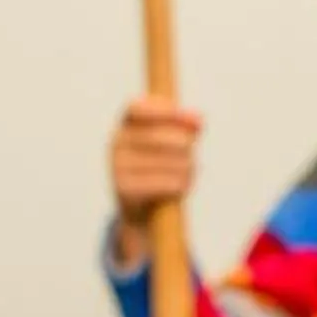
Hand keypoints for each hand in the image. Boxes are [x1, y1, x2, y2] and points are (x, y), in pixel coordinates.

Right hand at [109, 95, 201, 267]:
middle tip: (193, 149)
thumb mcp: (172, 144)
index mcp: (126, 124)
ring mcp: (117, 166)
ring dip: (186, 165)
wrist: (142, 208)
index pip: (137, 108)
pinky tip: (182, 185)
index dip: (167, 111)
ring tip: (190, 169)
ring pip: (166, 161)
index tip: (197, 120)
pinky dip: (180, 184)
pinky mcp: (123, 189)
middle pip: (158, 135)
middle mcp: (116, 142)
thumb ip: (186, 128)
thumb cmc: (161, 167)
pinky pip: (163, 183)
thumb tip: (199, 119)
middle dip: (184, 143)